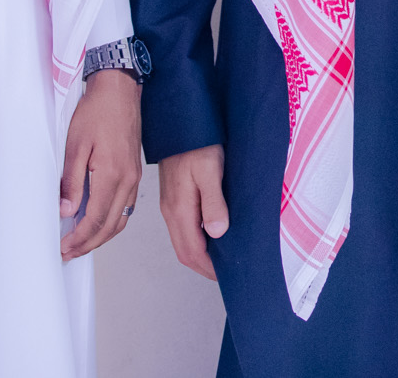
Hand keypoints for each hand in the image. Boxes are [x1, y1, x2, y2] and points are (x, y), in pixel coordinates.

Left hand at [60, 70, 143, 259]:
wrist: (119, 90)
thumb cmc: (97, 111)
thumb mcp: (75, 145)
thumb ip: (72, 181)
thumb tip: (67, 210)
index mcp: (113, 175)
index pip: (95, 220)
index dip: (78, 238)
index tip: (64, 247)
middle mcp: (128, 180)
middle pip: (110, 226)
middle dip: (88, 244)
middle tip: (68, 252)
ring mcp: (133, 177)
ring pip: (120, 219)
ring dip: (101, 236)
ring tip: (80, 243)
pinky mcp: (134, 172)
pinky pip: (125, 206)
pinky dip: (111, 221)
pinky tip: (98, 222)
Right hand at [157, 145, 229, 280]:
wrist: (180, 122)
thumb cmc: (197, 142)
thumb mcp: (210, 170)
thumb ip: (213, 202)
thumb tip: (218, 232)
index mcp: (179, 209)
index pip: (192, 252)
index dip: (209, 268)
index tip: (226, 275)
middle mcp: (171, 211)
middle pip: (184, 251)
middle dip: (204, 267)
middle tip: (226, 272)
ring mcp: (171, 205)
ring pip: (182, 240)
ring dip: (200, 254)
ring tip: (222, 258)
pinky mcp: (174, 197)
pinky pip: (183, 227)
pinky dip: (196, 239)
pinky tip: (211, 234)